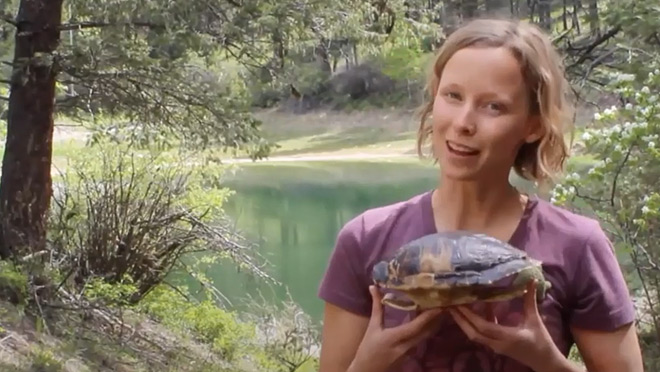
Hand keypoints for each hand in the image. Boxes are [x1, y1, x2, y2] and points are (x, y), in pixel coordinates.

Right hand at [349, 285, 443, 371]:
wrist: (368, 370)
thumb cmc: (368, 348)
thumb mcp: (372, 327)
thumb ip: (377, 307)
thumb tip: (374, 287)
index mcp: (394, 338)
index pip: (415, 327)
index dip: (428, 316)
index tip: (439, 305)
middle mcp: (406, 346)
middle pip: (426, 332)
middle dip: (436, 318)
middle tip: (443, 302)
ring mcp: (410, 352)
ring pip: (426, 336)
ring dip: (433, 323)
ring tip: (439, 308)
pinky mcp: (412, 354)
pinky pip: (422, 340)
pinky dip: (427, 329)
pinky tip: (429, 320)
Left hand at [448, 280, 564, 371]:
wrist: (545, 362)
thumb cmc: (542, 341)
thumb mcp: (535, 319)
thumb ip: (531, 300)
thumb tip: (532, 280)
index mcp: (507, 337)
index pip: (483, 326)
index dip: (470, 315)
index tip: (459, 303)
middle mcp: (497, 344)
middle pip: (473, 333)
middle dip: (460, 319)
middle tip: (449, 304)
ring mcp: (495, 346)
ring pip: (474, 335)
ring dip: (465, 322)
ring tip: (456, 306)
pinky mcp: (495, 346)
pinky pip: (481, 334)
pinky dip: (476, 323)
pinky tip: (477, 309)